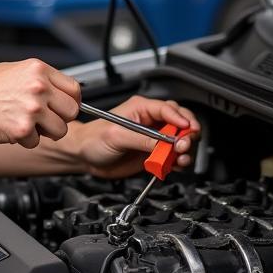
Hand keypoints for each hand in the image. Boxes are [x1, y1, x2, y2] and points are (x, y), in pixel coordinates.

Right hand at [0, 58, 81, 148]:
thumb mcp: (16, 70)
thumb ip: (41, 79)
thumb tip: (60, 91)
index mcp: (39, 70)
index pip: (74, 89)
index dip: (71, 102)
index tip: (64, 108)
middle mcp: (39, 87)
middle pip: (71, 111)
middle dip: (60, 119)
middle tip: (45, 119)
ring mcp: (32, 109)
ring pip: (59, 130)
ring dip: (45, 133)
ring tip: (28, 125)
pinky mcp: (22, 129)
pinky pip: (37, 143)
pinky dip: (26, 141)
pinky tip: (12, 129)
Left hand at [75, 95, 200, 178]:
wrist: (84, 156)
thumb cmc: (93, 139)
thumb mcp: (116, 136)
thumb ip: (142, 138)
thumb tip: (163, 142)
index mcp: (141, 108)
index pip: (169, 109)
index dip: (181, 119)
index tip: (188, 129)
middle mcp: (151, 121)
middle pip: (180, 123)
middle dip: (187, 134)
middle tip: (183, 146)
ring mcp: (154, 138)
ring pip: (180, 140)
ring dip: (185, 150)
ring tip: (180, 158)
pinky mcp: (154, 153)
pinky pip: (173, 156)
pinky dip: (178, 161)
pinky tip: (175, 165)